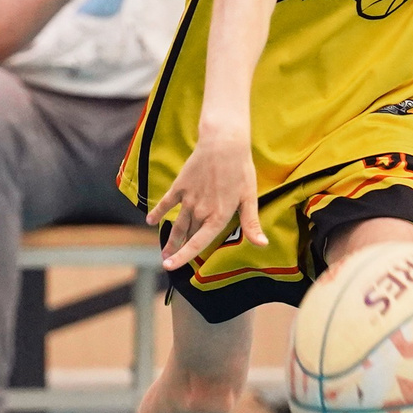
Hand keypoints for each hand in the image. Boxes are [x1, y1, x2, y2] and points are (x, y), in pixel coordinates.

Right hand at [148, 132, 263, 269]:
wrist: (223, 144)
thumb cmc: (240, 170)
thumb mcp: (249, 198)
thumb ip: (251, 224)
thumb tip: (262, 244)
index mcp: (218, 217)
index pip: (198, 243)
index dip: (184, 257)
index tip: (171, 268)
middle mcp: (200, 211)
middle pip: (187, 235)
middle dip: (178, 251)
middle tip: (168, 263)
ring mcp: (188, 199)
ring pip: (177, 224)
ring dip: (170, 239)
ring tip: (163, 253)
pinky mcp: (180, 186)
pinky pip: (166, 202)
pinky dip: (158, 212)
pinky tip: (150, 221)